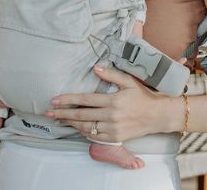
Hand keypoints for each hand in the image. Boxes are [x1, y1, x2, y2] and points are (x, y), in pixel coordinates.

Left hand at [44, 65, 171, 142]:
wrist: (157, 115)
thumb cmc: (143, 96)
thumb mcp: (129, 81)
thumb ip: (111, 74)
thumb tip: (95, 68)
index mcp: (113, 100)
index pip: (85, 100)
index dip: (69, 100)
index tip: (55, 100)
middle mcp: (111, 115)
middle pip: (81, 115)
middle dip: (63, 114)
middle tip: (49, 113)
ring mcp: (113, 128)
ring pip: (86, 127)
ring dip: (71, 123)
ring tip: (59, 119)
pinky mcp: (115, 137)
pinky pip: (95, 136)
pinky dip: (83, 132)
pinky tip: (76, 127)